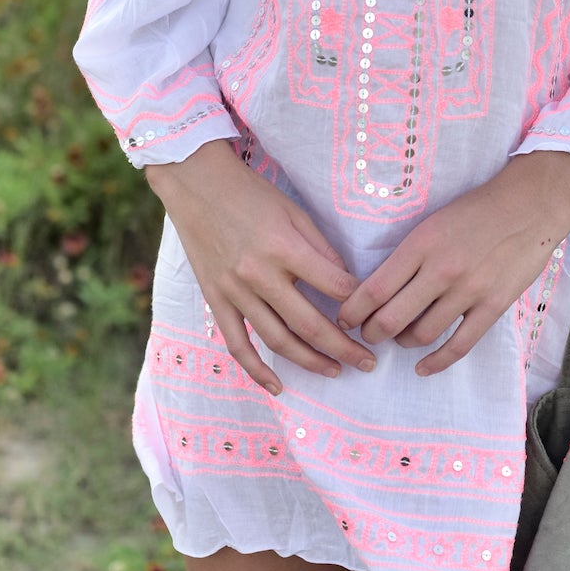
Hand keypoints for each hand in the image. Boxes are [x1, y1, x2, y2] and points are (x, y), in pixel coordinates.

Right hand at [144, 139, 375, 395]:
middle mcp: (259, 274)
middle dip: (346, 347)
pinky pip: (237, 344)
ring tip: (337, 370)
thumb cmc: (250, 192)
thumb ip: (320, 248)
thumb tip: (347, 283)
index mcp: (284, 247)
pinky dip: (257, 370)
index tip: (374, 312)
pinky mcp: (215, 299)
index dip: (359, 304)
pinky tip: (277, 387)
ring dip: (311, 362)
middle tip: (369, 362)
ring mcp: (235, 291)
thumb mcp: (294, 211)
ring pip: (278, 341)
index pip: (334, 287)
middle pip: (311, 325)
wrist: (195, 183)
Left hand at [336, 149, 569, 377]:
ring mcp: (469, 290)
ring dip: (403, 342)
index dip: (353, 311)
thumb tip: (381, 288)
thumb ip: (410, 254)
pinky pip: (459, 345)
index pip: (374, 289)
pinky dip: (437, 362)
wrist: (531, 204)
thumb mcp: (434, 221)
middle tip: (367, 334)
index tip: (344, 318)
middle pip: (392, 318)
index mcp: (421, 244)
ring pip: (422, 334)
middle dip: (372, 332)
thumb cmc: (478, 209)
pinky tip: (423, 368)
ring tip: (399, 339)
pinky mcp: (493, 305)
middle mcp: (441, 269)